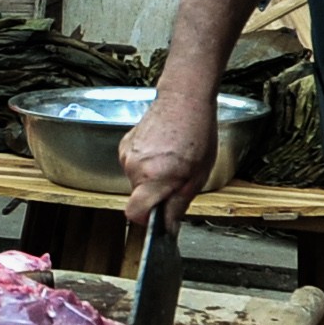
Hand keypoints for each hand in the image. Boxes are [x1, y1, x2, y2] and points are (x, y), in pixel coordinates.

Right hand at [120, 90, 217, 226]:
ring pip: (137, 181)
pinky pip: (133, 165)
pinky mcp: (125, 145)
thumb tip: (168, 227)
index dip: (147, 219)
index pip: (134, 214)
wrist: (184, 97)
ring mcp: (127, 155)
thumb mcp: (198, 175)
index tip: (159, 215)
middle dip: (156, 194)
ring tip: (171, 159)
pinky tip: (161, 150)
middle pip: (138, 197)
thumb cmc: (197, 132)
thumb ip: (179, 203)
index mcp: (153, 178)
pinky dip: (146, 163)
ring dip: (152, 177)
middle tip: (177, 177)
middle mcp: (134, 168)